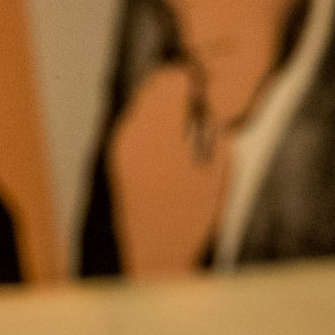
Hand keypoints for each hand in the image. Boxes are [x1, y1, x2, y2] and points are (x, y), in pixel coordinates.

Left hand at [106, 63, 229, 275]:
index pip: (173, 77)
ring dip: (163, 109)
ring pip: (142, 104)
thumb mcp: (217, 169)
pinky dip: (151, 128)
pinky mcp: (117, 159)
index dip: (193, 82)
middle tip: (196, 116)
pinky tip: (168, 151)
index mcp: (162, 129)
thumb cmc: (193, 217)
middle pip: (154, 86)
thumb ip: (212, 129)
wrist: (156, 256)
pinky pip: (134, 127)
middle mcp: (135, 131)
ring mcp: (122, 145)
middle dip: (176, 92)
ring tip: (183, 136)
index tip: (206, 98)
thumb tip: (206, 106)